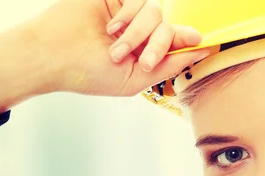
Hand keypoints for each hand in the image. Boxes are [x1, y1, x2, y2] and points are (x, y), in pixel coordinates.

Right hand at [29, 0, 208, 95]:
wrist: (55, 56)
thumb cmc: (91, 74)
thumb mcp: (137, 78)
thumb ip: (170, 64)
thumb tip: (202, 50)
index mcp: (147, 53)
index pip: (178, 43)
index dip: (193, 43)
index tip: (210, 45)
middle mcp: (141, 33)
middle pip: (171, 28)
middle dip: (160, 45)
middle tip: (142, 60)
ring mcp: (129, 14)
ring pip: (156, 13)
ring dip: (139, 34)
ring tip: (116, 48)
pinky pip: (140, 0)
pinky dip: (129, 16)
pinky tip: (112, 29)